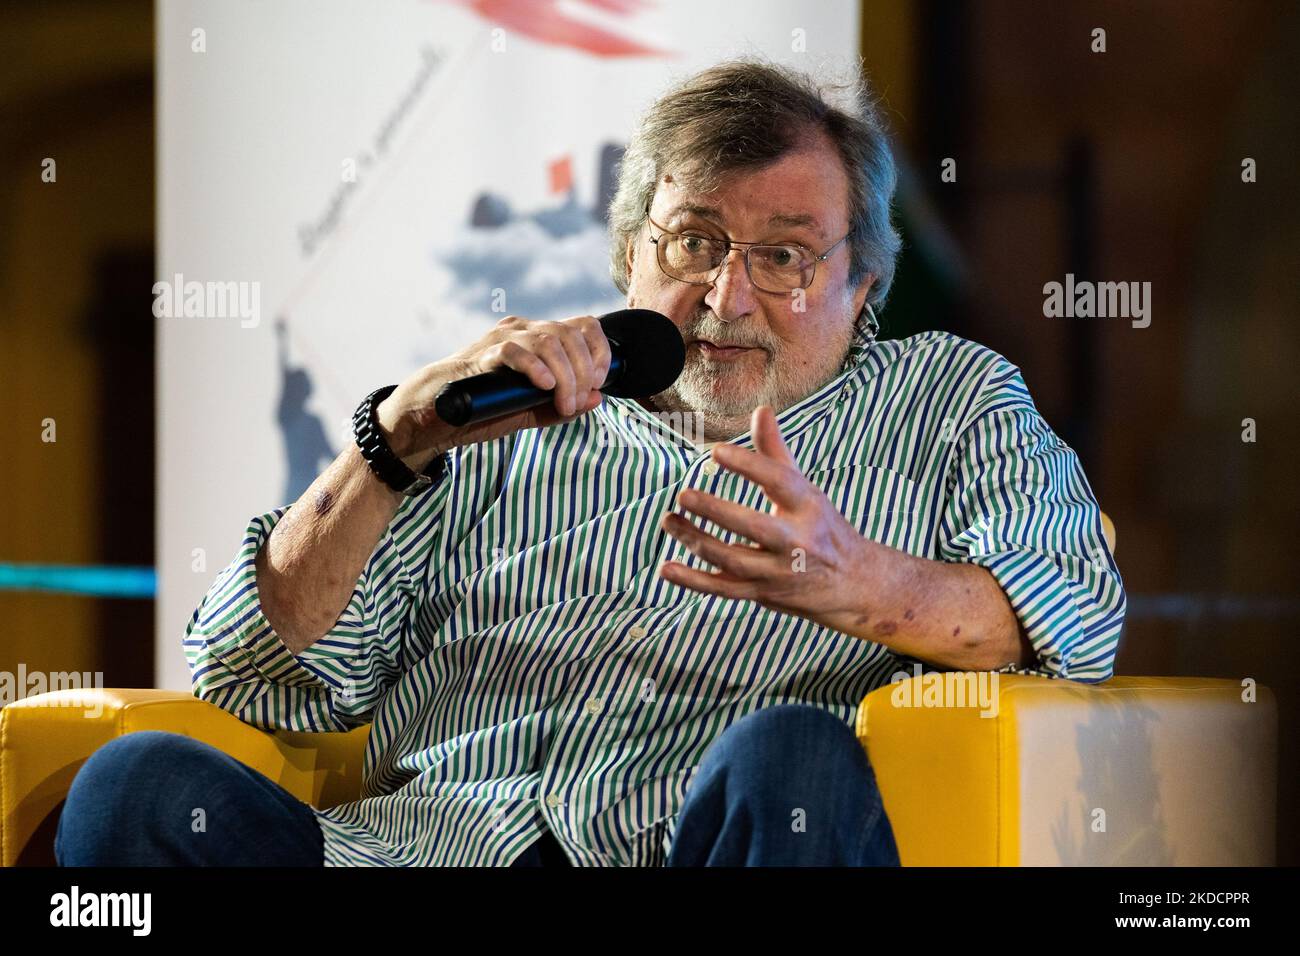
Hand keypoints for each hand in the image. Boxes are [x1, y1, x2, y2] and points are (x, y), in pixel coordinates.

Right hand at [377, 313, 610, 465]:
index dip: (599, 351)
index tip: (599, 382)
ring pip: (548, 340)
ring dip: (565, 375)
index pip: (581, 326)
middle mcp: (521, 330)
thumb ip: (562, 406)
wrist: (436, 419)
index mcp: (536, 338)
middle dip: (584, 370)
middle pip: (569, 333)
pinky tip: (545, 386)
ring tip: (562, 403)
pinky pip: (514, 350)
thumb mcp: (530, 411)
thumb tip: (597, 398)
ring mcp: (500, 339)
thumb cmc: (482, 410)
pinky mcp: (481, 355)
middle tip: (576, 402)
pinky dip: (536, 367)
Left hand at [658, 405, 870, 626]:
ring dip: (695, 540)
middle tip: (684, 495)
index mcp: (809, 507)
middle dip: (716, 511)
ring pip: (731, 559)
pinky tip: (666, 567)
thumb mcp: (806, 489)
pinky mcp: (762, 594)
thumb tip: (760, 410)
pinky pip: (723, 589)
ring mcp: (778, 572)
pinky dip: (693, 581)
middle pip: (753, 526)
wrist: (852, 584)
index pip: (779, 481)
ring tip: (668, 520)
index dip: (749, 466)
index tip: (716, 452)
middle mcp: (796, 541)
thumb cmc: (821, 526)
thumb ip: (776, 452)